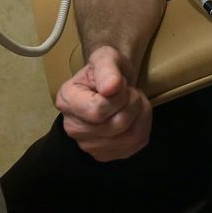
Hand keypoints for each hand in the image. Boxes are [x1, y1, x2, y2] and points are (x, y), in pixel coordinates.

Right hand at [56, 46, 152, 160]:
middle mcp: (73, 128)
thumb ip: (106, 68)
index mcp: (67, 101)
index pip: (97, 110)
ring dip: (141, 113)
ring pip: (130, 136)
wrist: (113, 84)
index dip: (118, 96)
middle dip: (133, 102)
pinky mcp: (106, 155)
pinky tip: (136, 115)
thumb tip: (111, 88)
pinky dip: (144, 126)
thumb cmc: (107, 70)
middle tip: (130, 91)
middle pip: (116, 125)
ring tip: (134, 100)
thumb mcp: (105, 57)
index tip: (119, 83)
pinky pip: (137, 144)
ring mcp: (89, 145)